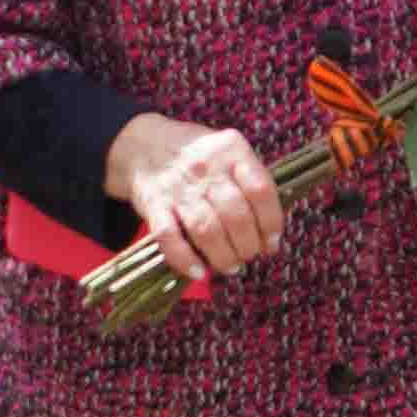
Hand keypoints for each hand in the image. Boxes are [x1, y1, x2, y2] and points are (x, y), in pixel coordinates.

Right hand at [110, 112, 287, 280]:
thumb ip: (251, 184)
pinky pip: (169, 238)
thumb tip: (269, 238)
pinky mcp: (153, 204)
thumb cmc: (199, 156)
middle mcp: (206, 167)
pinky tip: (198, 272)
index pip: (260, 191)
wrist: (144, 144)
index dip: (271, 223)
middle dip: (247, 245)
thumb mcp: (230, 152)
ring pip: (206, 229)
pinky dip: (185, 260)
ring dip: (223, 256)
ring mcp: (178, 187)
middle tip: (248, 256)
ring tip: (229, 266)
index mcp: (232, 150)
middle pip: (235, 215)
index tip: (271, 243)